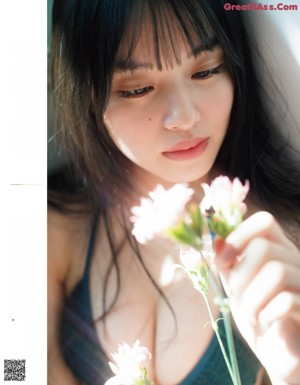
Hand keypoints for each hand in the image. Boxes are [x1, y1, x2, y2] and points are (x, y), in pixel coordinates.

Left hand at [215, 211, 299, 384]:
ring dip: (251, 298)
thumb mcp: (236, 285)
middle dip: (240, 275)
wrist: (277, 353)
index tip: (224, 260)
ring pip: (276, 271)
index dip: (239, 234)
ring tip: (249, 315)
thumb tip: (214, 237)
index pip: (265, 221)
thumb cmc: (257, 314)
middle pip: (264, 247)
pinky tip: (264, 323)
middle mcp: (295, 261)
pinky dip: (265, 315)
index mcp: (277, 250)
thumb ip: (227, 263)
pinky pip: (287, 301)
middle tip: (237, 297)